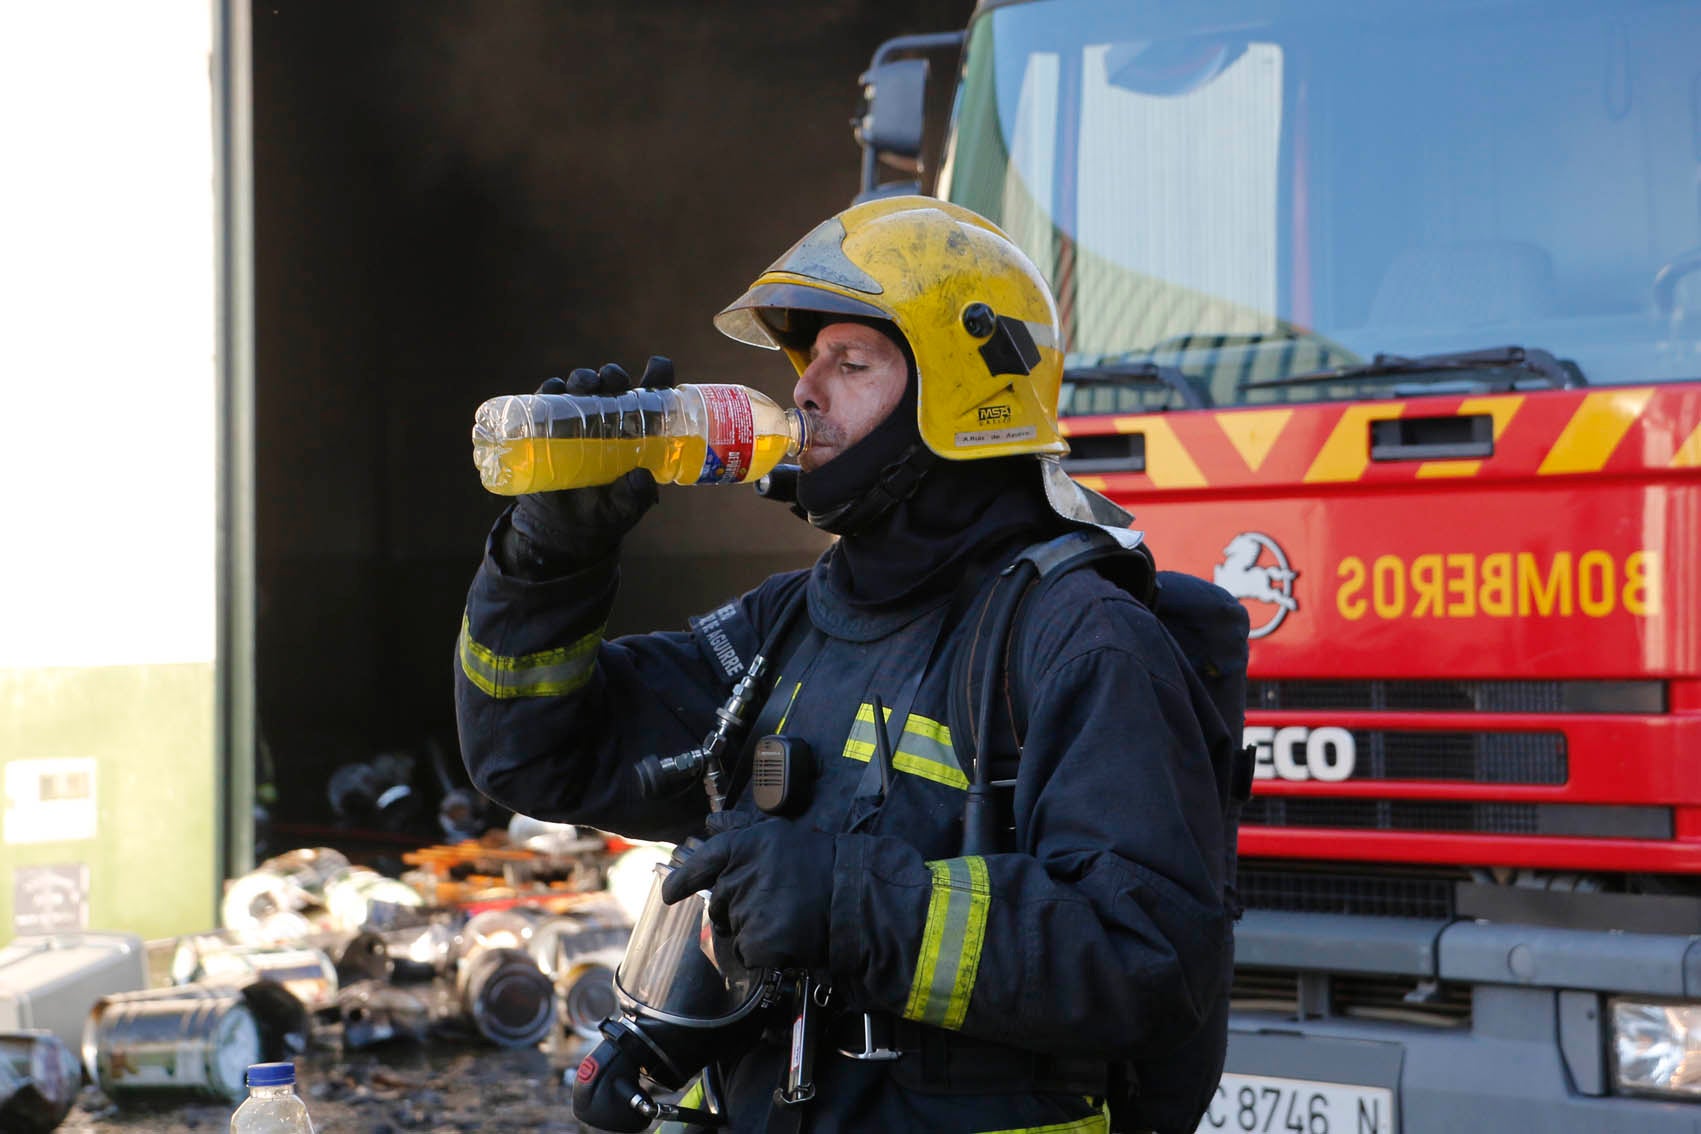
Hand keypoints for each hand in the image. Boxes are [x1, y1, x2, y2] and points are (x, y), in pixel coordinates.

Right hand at [506, 356, 675, 569]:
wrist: (562, 529)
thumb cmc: (604, 513)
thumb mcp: (625, 508)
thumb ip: (637, 495)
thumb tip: (640, 476)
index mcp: (636, 429)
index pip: (651, 394)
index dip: (657, 376)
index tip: (657, 368)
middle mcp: (608, 417)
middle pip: (614, 383)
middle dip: (614, 375)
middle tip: (613, 381)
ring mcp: (576, 419)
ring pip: (582, 385)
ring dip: (584, 377)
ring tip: (585, 385)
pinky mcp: (546, 426)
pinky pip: (546, 399)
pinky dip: (549, 389)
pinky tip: (553, 388)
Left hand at [660, 817, 835, 970]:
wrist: (850, 896)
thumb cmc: (818, 863)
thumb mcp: (777, 834)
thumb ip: (738, 829)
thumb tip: (710, 823)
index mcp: (740, 849)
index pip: (700, 864)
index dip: (682, 880)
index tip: (670, 893)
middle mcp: (736, 880)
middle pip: (717, 902)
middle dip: (734, 906)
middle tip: (769, 901)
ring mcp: (744, 913)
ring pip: (732, 928)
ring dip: (751, 927)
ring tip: (784, 916)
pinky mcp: (755, 942)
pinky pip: (745, 952)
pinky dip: (760, 950)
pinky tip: (784, 936)